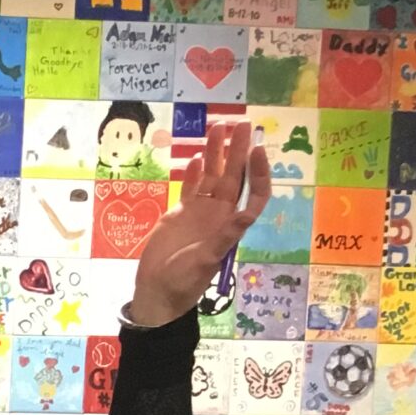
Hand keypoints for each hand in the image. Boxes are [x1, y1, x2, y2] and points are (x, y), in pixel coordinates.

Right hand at [131, 121, 270, 326]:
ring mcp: (199, 212)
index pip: (252, 194)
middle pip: (234, 177)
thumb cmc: (183, 281)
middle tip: (241, 124)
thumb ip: (224, 237)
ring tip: (217, 127)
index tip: (257, 151)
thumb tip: (245, 214)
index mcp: (230, 225)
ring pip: (212, 176)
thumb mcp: (205, 261)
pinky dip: (193, 173)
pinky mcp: (179, 214)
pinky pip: (190, 188)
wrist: (157, 290)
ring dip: (216, 153)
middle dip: (238, 151)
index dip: (258, 173)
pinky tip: (196, 157)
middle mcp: (219, 214)